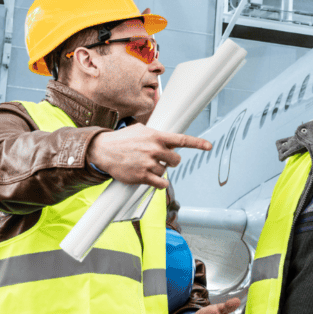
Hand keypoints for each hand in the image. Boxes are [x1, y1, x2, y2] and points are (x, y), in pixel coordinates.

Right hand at [87, 124, 210, 188]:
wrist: (103, 150)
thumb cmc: (123, 139)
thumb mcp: (141, 130)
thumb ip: (157, 135)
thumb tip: (169, 139)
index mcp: (156, 136)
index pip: (181, 140)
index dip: (197, 143)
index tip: (209, 146)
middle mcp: (154, 149)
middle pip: (176, 160)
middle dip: (170, 161)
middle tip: (160, 159)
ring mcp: (148, 163)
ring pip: (166, 172)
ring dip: (158, 170)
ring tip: (145, 165)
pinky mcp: (142, 176)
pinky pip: (160, 184)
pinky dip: (159, 183)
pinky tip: (153, 179)